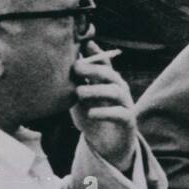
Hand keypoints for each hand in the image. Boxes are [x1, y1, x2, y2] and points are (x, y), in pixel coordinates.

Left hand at [70, 41, 138, 172]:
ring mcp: (126, 105)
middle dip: (94, 69)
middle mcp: (119, 90)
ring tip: (80, 92)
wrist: (106, 145)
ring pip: (117, 92)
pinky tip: (91, 113)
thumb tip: (61, 65)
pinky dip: (105, 112)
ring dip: (97, 90)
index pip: (104, 64)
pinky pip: (121, 114)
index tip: (85, 43)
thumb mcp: (79, 99)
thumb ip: (75, 84)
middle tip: (76, 68)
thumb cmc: (92, 117)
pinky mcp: (128, 122)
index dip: (96, 53)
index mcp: (108, 82)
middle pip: (111, 75)